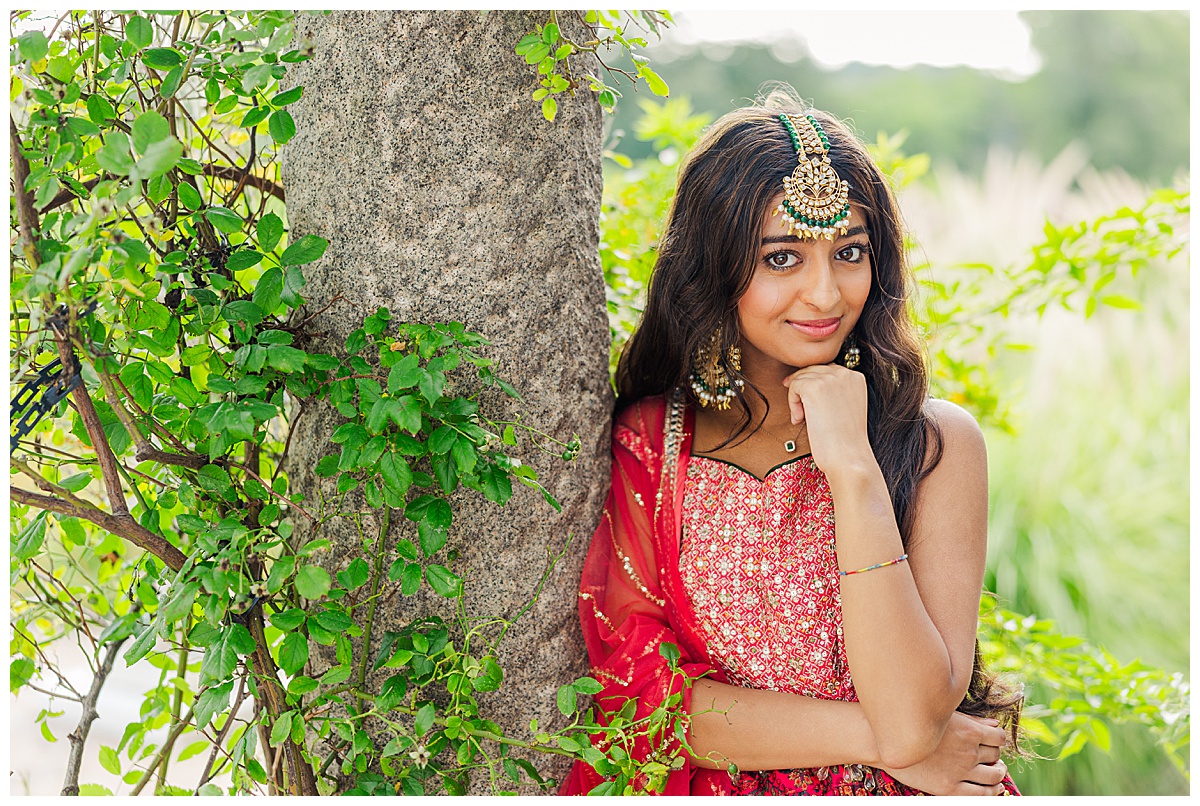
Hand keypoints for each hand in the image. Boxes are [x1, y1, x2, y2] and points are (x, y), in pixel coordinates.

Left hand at [781, 364, 871, 475]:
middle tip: (801, 412)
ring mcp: (829, 378)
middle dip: (803, 389)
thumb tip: (807, 380)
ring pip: (801, 377)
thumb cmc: (845, 439)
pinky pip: (793, 386)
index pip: (827, 370)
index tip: (808, 402)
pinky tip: (800, 419)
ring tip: (802, 418)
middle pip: (812, 370)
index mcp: (856, 377)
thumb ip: (835, 391)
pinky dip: (792, 403)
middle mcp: (845, 373)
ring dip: (797, 397)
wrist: (848, 456)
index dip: (814, 384)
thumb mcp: (847, 406)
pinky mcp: (813, 387)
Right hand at [879, 712, 1009, 795]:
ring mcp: (960, 771)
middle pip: (996, 755)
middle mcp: (968, 751)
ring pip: (994, 776)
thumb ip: (971, 720)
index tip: (992, 741)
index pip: (999, 737)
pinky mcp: (949, 788)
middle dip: (995, 755)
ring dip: (998, 773)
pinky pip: (981, 795)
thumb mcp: (942, 715)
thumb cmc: (910, 722)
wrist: (880, 740)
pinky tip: (993, 788)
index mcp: (968, 730)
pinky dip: (993, 792)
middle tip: (990, 756)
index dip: (998, 739)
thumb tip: (994, 724)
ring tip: (994, 771)